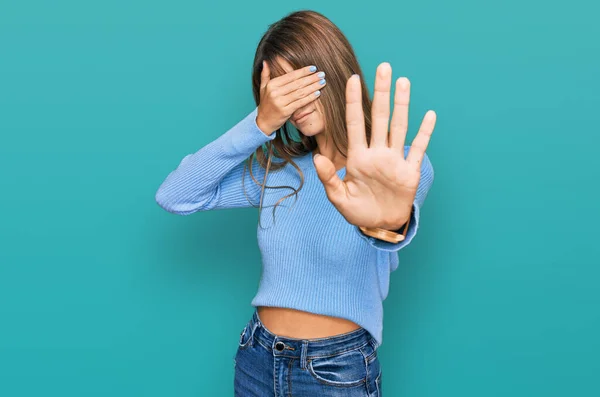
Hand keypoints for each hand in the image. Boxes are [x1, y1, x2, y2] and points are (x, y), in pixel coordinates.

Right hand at [256, 61, 326, 133]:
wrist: (264, 122)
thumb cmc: (266, 104)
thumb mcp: (262, 88)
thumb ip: (265, 74)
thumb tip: (266, 61)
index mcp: (272, 85)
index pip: (290, 76)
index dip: (303, 71)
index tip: (313, 68)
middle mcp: (275, 93)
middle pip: (297, 83)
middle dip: (311, 78)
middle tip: (322, 74)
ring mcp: (280, 102)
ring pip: (300, 92)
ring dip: (313, 87)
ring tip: (322, 82)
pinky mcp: (286, 111)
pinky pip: (300, 102)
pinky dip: (310, 97)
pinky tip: (318, 93)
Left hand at [313, 62, 436, 229]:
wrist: (379, 224)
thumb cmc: (357, 211)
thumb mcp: (338, 198)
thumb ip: (328, 179)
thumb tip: (318, 159)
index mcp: (357, 157)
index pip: (354, 124)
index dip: (353, 102)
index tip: (352, 79)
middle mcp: (376, 153)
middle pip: (379, 117)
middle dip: (381, 92)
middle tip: (383, 67)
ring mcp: (394, 160)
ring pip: (398, 126)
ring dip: (402, 104)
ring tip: (403, 82)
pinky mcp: (409, 171)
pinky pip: (418, 148)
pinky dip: (424, 133)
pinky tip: (429, 115)